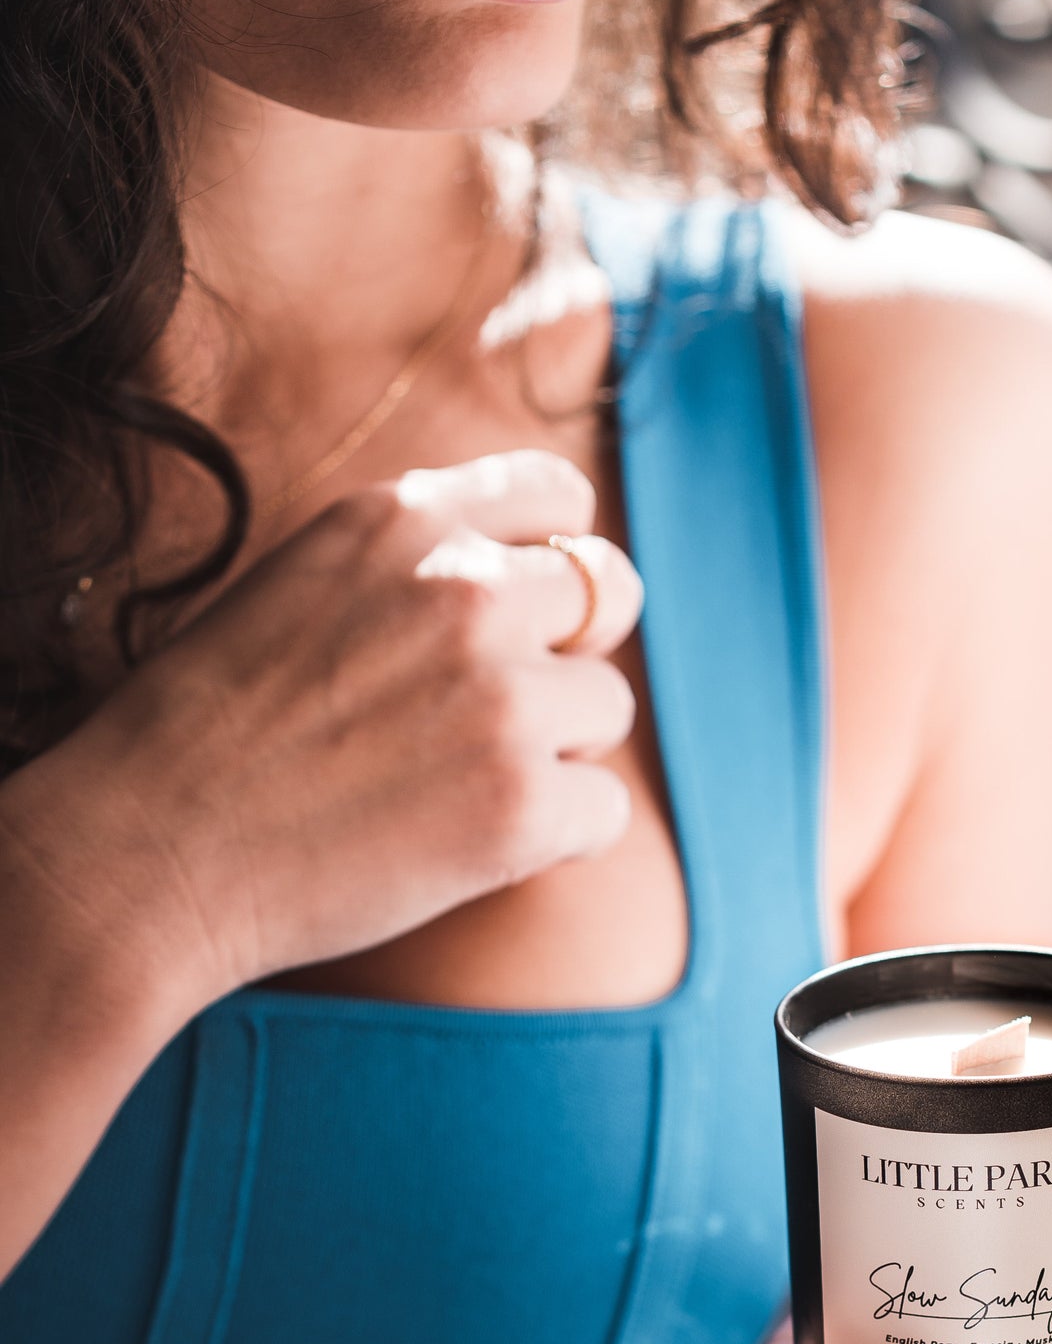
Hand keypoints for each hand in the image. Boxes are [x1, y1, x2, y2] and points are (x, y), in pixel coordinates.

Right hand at [4, 450, 642, 1013]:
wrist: (151, 850)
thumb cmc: (215, 732)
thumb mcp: (308, 583)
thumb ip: (417, 562)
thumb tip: (546, 577)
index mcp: (403, 519)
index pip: (561, 494)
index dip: (561, 557)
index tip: (536, 611)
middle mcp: (464, 588)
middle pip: (608, 596)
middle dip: (567, 655)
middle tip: (494, 716)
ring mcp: (501, 695)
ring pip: (607, 707)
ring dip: (557, 751)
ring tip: (454, 783)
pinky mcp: (521, 801)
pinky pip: (606, 807)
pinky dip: (558, 835)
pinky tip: (473, 844)